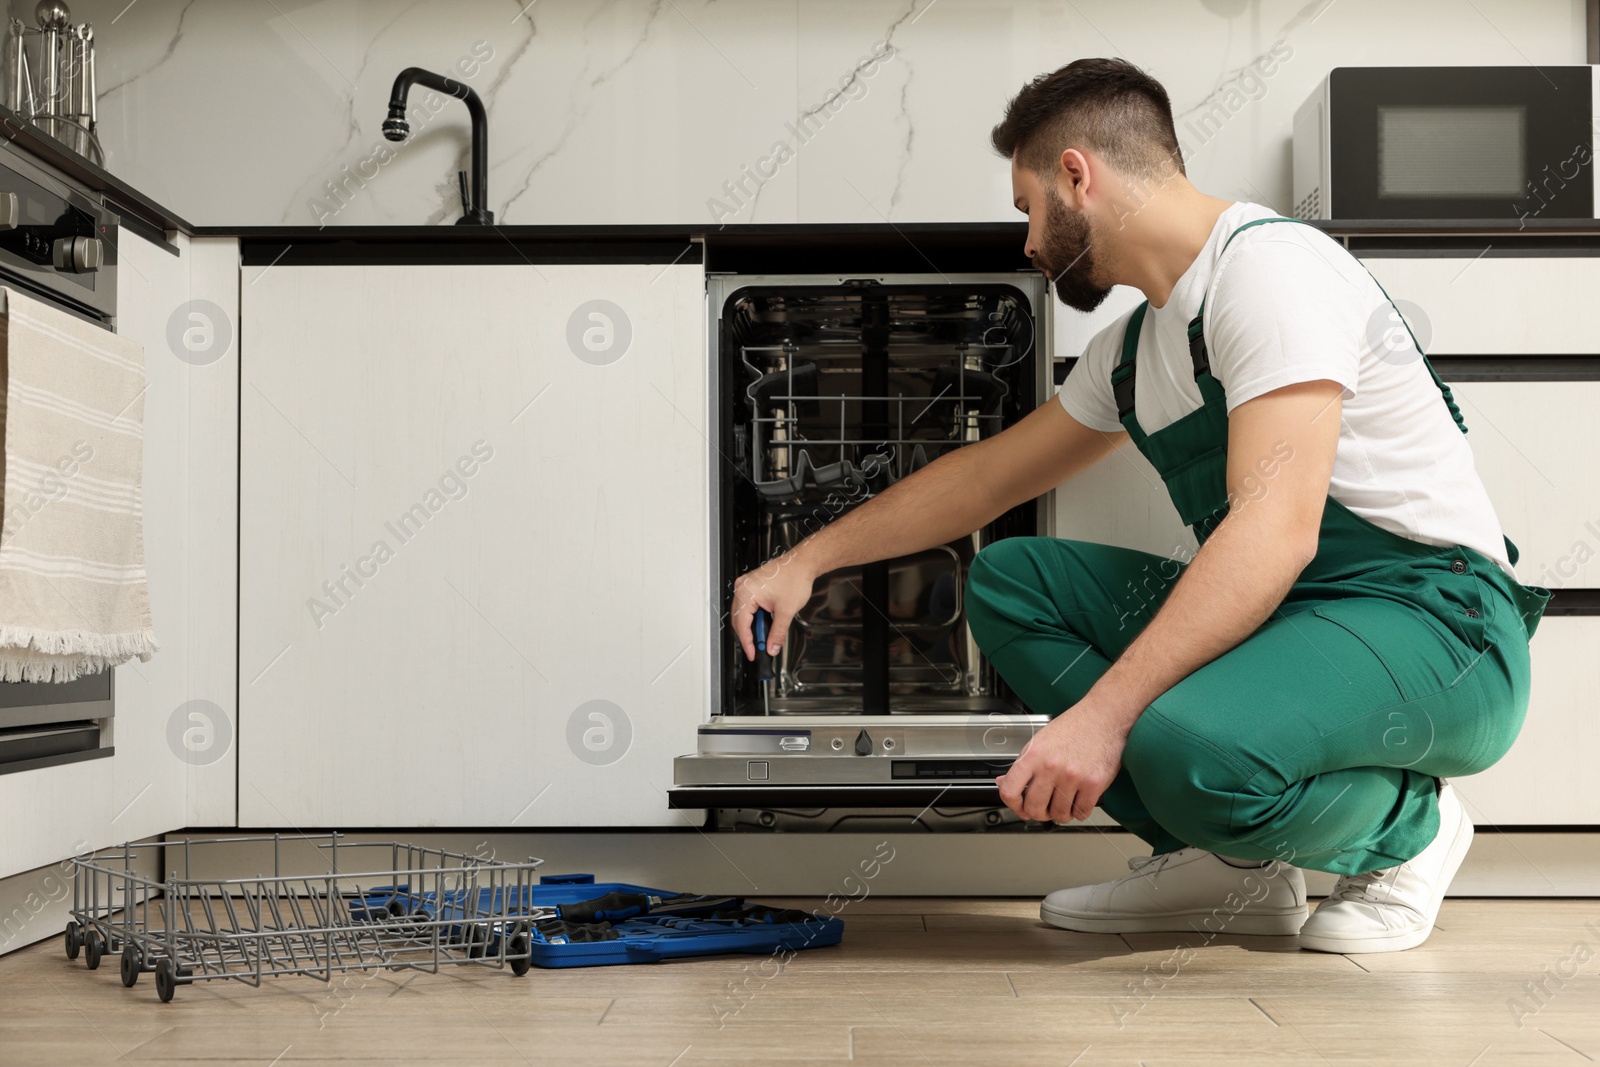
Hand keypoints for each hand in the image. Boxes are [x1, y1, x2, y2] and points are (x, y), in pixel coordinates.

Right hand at [731, 552, 817, 660]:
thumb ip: (777, 633)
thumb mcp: (786, 611)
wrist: (803, 563)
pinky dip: (754, 617)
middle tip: (758, 648)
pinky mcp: (752, 585)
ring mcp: (746, 585)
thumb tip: (772, 647)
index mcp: (746, 593)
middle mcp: (742, 588)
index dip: (747, 643)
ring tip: (764, 636)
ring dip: (752, 626)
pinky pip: (747, 605)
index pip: (741, 625)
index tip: (752, 653)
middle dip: (749, 636)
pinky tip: (763, 623)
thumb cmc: (795, 578)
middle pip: (738, 620)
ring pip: (742, 613)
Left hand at [995, 701, 1129, 822]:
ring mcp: (1072, 777)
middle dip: (1038, 813)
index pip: (1010, 791)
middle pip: (1034, 809)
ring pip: (1059, 814)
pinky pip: (1081, 812)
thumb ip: (1022, 765)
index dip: (1013, 805)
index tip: (1020, 807)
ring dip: (1061, 813)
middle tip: (1044, 808)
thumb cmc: (1072, 728)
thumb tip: (1004, 782)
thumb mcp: (1039, 741)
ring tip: (1063, 801)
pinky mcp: (1093, 784)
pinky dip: (1078, 811)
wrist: (1103, 717)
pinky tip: (1078, 800)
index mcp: (1033, 756)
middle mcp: (1050, 767)